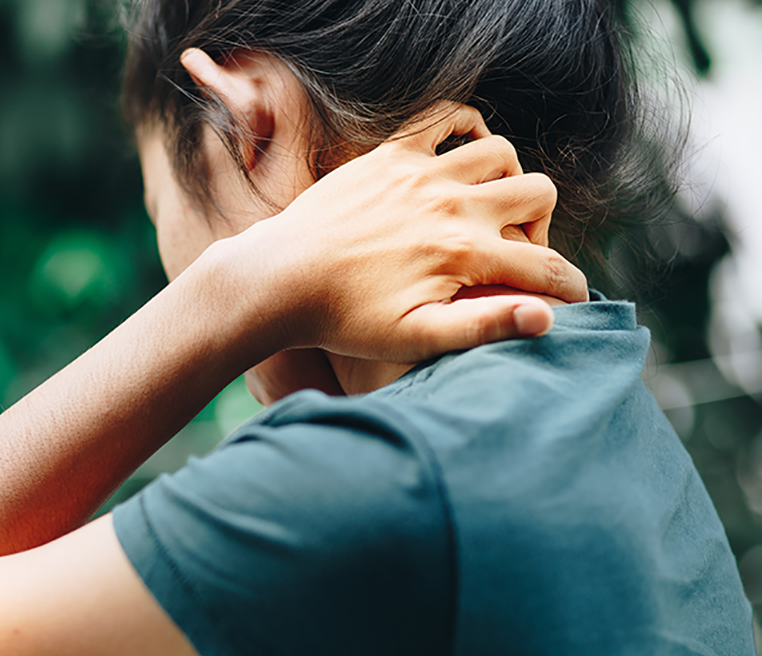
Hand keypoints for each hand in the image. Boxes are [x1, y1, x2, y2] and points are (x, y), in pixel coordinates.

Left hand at [218, 102, 585, 363]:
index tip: (572, 301)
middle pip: (539, 195)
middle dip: (542, 227)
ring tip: (488, 213)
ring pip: (501, 154)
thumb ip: (483, 326)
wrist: (280, 280)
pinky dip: (465, 129)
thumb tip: (547, 318)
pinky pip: (445, 118)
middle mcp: (450, 204)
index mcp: (463, 253)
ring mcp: (420, 173)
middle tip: (513, 255)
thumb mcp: (414, 338)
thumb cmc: (345, 320)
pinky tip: (463, 157)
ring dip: (509, 181)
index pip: (546, 266)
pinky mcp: (390, 155)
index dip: (571, 287)